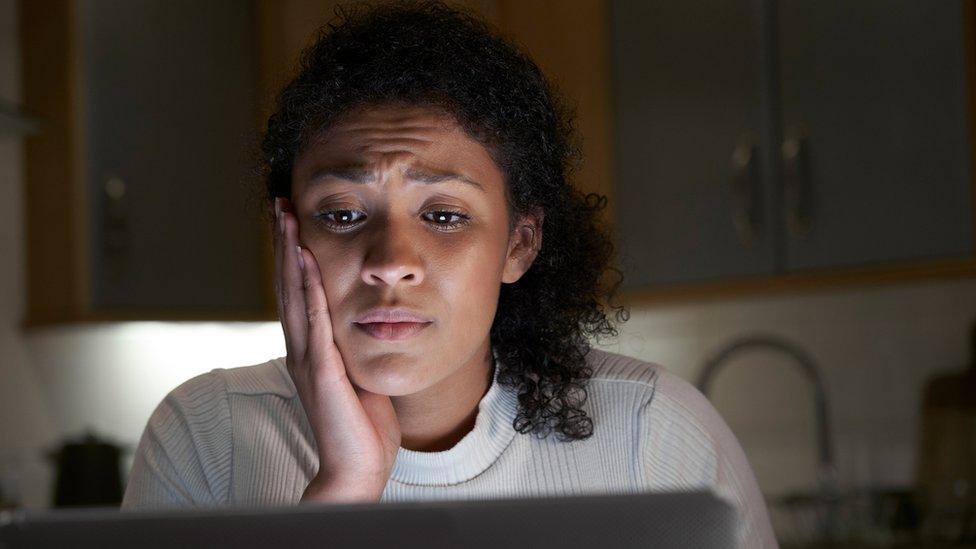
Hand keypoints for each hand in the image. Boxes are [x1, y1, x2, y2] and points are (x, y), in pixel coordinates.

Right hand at [274, 197, 401, 502]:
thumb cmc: (363, 424)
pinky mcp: (321, 372)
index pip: (298, 291)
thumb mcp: (360, 373)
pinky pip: (315, 322)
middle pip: (288, 284)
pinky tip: (308, 261)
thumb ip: (356, 346)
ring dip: (290, 254)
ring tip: (287, 218)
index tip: (292, 219)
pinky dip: (310, 288)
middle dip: (283, 243)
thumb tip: (369, 320)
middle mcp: (302, 348)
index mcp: (312, 348)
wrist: (356, 467)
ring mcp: (308, 359)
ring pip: (295, 295)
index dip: (292, 254)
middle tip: (280, 203)